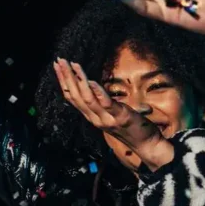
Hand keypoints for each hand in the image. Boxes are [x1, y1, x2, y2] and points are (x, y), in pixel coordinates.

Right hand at [51, 58, 175, 170]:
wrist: (147, 145)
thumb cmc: (132, 128)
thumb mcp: (112, 115)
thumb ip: (103, 104)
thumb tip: (95, 88)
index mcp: (92, 117)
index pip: (73, 98)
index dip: (63, 82)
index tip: (57, 67)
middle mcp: (95, 118)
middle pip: (75, 96)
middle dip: (66, 77)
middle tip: (59, 61)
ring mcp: (107, 118)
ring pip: (86, 98)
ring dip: (78, 80)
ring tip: (72, 64)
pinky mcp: (120, 117)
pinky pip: (105, 103)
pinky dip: (97, 92)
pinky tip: (90, 81)